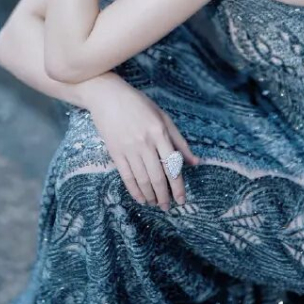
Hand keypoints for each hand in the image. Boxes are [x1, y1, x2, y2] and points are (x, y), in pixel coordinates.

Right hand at [80, 75, 199, 209]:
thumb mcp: (163, 117)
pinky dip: (134, 190)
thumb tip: (194, 162)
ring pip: (143, 179)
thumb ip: (179, 140)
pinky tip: (140, 198)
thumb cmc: (139, 104)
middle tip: (168, 207)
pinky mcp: (115, 152)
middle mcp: (145, 142)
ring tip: (156, 204)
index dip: (178, 185)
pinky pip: (126, 176)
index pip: (172, 165)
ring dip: (151, 195)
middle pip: (158, 176)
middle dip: (164, 195)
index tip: (181, 200)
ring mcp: (129, 148)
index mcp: (160, 132)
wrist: (108, 96)